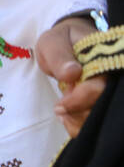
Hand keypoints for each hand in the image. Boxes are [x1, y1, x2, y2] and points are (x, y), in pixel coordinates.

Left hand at [38, 16, 106, 137]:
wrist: (65, 45)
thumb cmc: (61, 41)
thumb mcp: (53, 42)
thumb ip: (60, 56)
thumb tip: (72, 72)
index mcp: (105, 59)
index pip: (102, 85)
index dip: (82, 98)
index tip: (61, 105)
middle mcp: (112, 78)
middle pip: (105, 106)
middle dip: (80, 113)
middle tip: (59, 109)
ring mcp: (108, 91)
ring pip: (101, 116)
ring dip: (78, 121)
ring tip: (60, 112)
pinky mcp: (100, 101)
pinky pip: (95, 121)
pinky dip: (79, 125)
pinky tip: (65, 117)